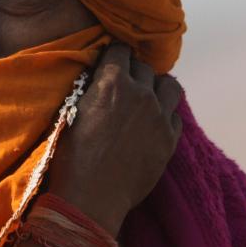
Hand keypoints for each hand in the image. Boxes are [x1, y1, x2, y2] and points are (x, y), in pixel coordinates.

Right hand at [44, 43, 181, 233]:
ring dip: (158, 87)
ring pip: (170, 86)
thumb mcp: (70, 113)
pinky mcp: (170, 140)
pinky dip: (166, 115)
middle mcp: (141, 93)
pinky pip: (175, 116)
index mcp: (112, 82)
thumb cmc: (70, 157)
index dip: (114, 55)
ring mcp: (160, 117)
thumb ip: (89, 90)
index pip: (121, 50)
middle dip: (134, 71)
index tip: (110, 62)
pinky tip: (153, 124)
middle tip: (124, 85)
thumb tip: (96, 79)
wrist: (91, 196)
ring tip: (148, 98)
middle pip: (145, 67)